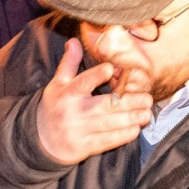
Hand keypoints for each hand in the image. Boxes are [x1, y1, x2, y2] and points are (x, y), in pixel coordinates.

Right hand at [34, 39, 152, 165]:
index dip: (96, 76)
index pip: (82, 83)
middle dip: (129, 102)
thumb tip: (74, 41)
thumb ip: (69, 63)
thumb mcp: (58, 84)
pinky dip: (123, 136)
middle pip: (105, 106)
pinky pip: (107, 141)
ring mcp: (79, 130)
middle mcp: (73, 112)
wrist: (41, 139)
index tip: (110, 69)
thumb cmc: (55, 106)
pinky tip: (135, 129)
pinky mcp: (84, 146)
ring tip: (147, 114)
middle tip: (147, 99)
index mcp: (67, 93)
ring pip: (110, 124)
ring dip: (131, 119)